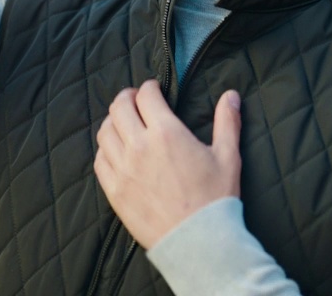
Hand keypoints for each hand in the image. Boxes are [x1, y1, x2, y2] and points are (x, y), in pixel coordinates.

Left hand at [94, 81, 242, 248]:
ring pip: (105, 132)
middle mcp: (139, 147)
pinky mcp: (114, 191)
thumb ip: (227, 121)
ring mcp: (123, 170)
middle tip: (136, 100)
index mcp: (166, 133)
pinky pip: (100, 160)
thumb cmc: (215, 199)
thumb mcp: (228, 156)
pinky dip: (105, 149)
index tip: (154, 89)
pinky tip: (115, 151)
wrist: (199, 242)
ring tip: (124, 123)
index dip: (149, 88)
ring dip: (113, 121)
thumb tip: (231, 95)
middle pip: (119, 108)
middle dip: (128, 98)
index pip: (146, 96)